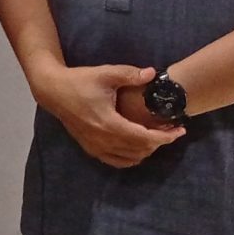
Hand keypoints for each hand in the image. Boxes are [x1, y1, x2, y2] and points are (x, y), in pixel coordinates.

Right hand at [30, 63, 181, 168]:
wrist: (53, 91)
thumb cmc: (80, 81)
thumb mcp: (105, 73)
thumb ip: (130, 75)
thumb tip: (153, 74)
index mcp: (109, 124)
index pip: (145, 138)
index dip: (166, 137)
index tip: (180, 130)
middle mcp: (103, 140)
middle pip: (141, 150)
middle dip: (160, 142)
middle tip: (171, 130)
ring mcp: (96, 147)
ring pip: (131, 159)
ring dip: (147, 150)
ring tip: (156, 136)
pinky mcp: (91, 149)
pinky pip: (117, 161)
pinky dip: (132, 157)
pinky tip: (137, 146)